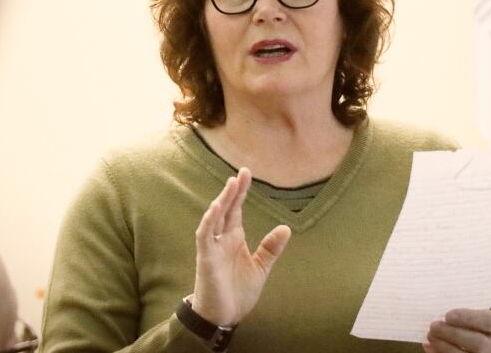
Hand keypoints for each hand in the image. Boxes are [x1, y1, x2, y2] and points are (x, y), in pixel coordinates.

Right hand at [191, 167, 290, 325]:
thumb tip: (286, 228)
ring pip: (215, 218)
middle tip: (242, 172)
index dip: (240, 192)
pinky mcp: (206, 258)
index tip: (246, 174)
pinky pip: (205, 235)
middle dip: (233, 190)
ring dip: (222, 201)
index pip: (236, 209)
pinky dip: (209, 221)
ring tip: (232, 184)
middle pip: (226, 208)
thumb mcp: (261, 268)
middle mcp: (222, 239)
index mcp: (234, 238)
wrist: (223, 318)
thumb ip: (270, 248)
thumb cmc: (238, 292)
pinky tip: (216, 208)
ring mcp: (212, 247)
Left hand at [423, 309, 490, 352]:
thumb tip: (437, 309)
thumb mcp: (472, 313)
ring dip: (443, 345)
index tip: (448, 315)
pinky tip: (428, 346)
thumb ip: (460, 311)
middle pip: (478, 342)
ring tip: (430, 335)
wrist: (476, 343)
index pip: (488, 321)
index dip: (467, 318)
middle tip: (434, 326)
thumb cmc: (469, 322)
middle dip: (452, 334)